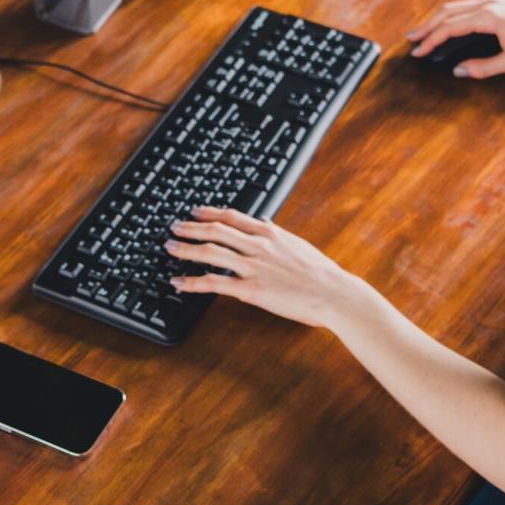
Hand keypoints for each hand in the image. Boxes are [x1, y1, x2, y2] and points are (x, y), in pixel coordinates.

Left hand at [165, 206, 368, 328]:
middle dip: (191, 227)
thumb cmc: (320, 273)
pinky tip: (179, 282)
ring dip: (186, 249)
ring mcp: (253, 267)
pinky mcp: (250, 290)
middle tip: (174, 227)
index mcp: (269, 234)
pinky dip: (192, 282)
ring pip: (211, 252)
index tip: (195, 211)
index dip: (210, 212)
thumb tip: (264, 222)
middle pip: (216, 230)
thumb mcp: (298, 244)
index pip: (232, 217)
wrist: (334, 293)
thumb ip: (277, 233)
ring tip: (170, 248)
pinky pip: (214, 283)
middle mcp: (258, 246)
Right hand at [405, 0, 504, 78]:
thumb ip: (483, 67)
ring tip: (424, 32)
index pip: (450, 27)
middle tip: (411, 40)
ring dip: (437, 18)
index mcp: (489, 17)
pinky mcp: (499, 2)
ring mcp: (493, 0)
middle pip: (447, 12)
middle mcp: (488, 3)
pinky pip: (467, 5)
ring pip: (456, 6)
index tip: (419, 52)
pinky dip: (451, 14)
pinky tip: (448, 24)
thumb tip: (459, 71)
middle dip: (427, 27)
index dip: (432, 41)